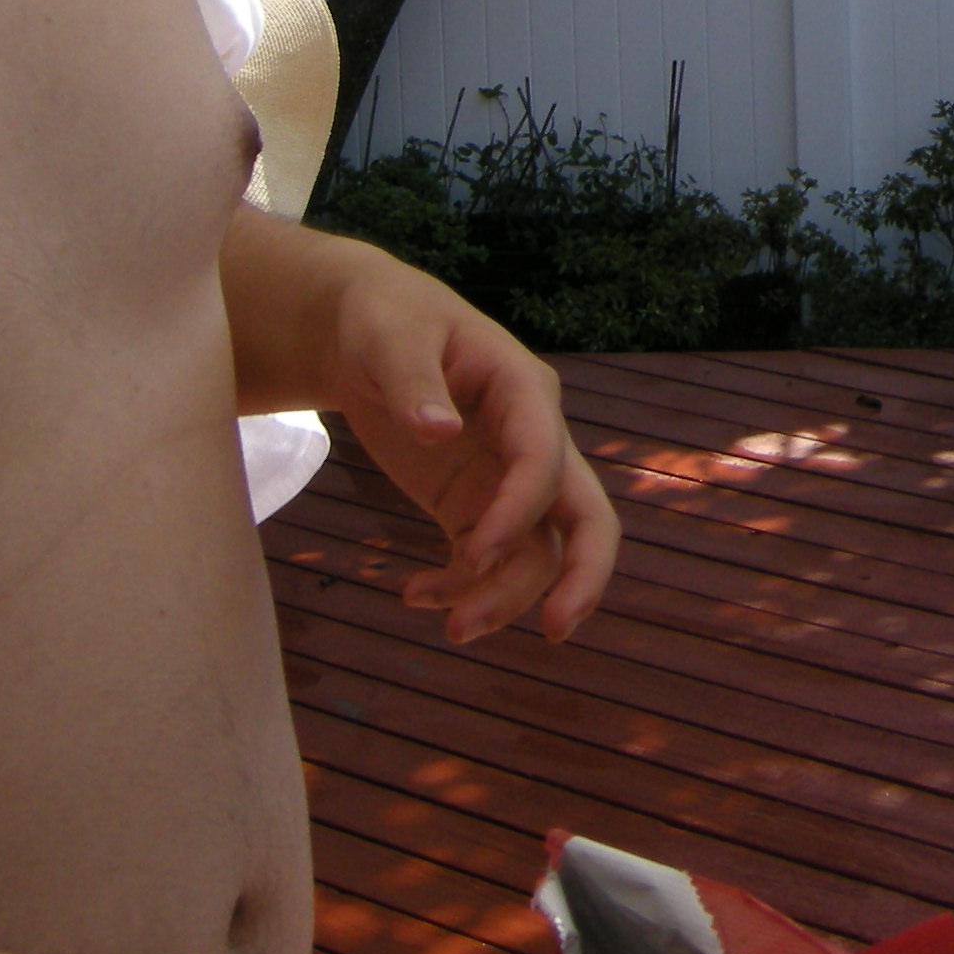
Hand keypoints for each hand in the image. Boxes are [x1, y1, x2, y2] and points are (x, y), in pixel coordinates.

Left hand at [312, 250, 620, 645]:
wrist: (365, 330)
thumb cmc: (384, 321)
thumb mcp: (389, 338)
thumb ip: (412, 380)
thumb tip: (438, 429)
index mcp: (524, 390)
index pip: (545, 458)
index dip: (519, 511)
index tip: (470, 555)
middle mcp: (534, 438)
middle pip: (588, 515)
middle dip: (582, 576)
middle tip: (556, 632)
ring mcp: (507, 478)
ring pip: (539, 552)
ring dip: (505, 597)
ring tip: (447, 628)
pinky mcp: (475, 504)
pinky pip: (491, 560)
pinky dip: (463, 587)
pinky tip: (415, 595)